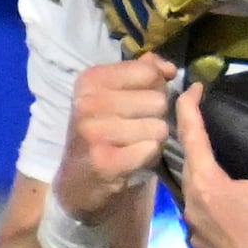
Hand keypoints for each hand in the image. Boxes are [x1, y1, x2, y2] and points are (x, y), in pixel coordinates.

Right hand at [57, 53, 179, 219]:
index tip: (142, 99)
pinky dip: (148, 156)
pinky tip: (132, 159)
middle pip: (159, 101)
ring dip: (154, 139)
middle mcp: (88, 103)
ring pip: (159, 127)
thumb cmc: (103, 130)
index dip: (157, 86)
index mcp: (90, 80)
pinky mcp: (105, 161)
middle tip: (136, 127)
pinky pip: (151, 149)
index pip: (148, 72)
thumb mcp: (114, 93)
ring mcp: (94, 132)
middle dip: (156, 116)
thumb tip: (169, 68)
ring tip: (133, 144)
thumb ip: (144, 72)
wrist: (79, 178)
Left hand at [176, 86, 247, 247]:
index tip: (193, 87)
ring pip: (191, 193)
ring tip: (211, 156)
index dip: (189, 107)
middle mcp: (193, 208)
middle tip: (200, 117)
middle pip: (186, 165)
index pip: (190, 136)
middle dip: (191, 139)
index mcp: (207, 186)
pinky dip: (206, 200)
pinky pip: (199, 217)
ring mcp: (197, 234)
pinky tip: (222, 200)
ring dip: (198, 171)